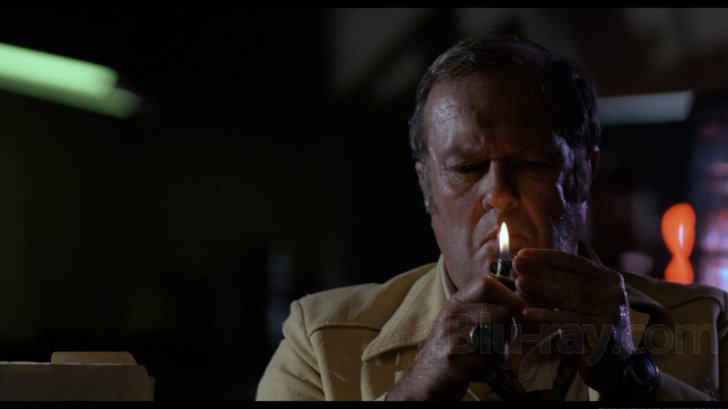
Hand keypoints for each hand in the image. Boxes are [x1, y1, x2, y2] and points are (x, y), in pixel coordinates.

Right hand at [387, 274, 525, 399]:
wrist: (424, 379)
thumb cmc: (451, 350)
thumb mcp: (461, 322)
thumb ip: (483, 309)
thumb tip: (520, 305)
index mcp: (456, 302)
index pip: (486, 283)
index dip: (509, 296)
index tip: (517, 312)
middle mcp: (451, 314)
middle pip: (501, 314)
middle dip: (508, 333)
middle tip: (498, 344)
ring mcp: (451, 336)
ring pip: (497, 339)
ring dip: (497, 355)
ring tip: (483, 358)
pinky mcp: (453, 359)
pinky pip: (488, 364)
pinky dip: (487, 372)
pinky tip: (473, 371)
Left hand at [512, 248, 634, 395]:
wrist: (617, 363)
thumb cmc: (594, 325)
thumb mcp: (589, 297)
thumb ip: (570, 280)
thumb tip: (532, 264)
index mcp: (609, 279)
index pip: (574, 262)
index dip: (546, 257)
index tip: (523, 253)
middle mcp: (613, 293)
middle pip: (568, 278)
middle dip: (539, 270)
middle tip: (515, 265)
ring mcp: (609, 312)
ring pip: (567, 297)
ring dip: (539, 289)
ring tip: (518, 283)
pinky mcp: (600, 332)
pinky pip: (566, 321)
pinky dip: (545, 315)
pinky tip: (527, 311)